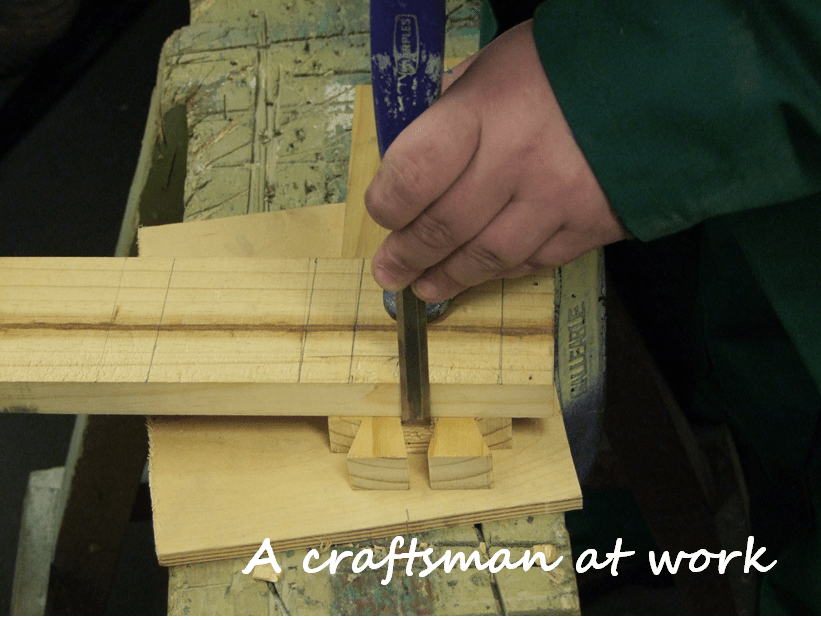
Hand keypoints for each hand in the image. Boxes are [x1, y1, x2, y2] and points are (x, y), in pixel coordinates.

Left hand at [365, 20, 625, 302]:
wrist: (668, 77)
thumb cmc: (566, 65)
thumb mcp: (496, 65)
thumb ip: (454, 110)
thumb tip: (421, 157)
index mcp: (486, 110)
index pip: (416, 172)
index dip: (389, 202)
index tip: (382, 213)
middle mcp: (519, 161)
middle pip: (447, 225)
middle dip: (410, 255)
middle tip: (390, 272)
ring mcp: (558, 200)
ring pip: (489, 256)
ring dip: (450, 277)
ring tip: (425, 288)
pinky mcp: (592, 226)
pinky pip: (535, 262)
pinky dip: (502, 272)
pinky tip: (482, 274)